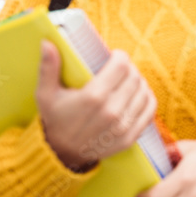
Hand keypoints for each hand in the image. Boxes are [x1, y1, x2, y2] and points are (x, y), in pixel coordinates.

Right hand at [35, 40, 156, 169]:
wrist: (62, 153)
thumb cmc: (55, 119)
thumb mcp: (45, 94)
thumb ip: (48, 67)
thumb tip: (47, 42)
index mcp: (93, 97)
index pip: (121, 65)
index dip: (120, 56)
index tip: (114, 56)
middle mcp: (111, 111)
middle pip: (134, 77)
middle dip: (128, 68)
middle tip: (120, 68)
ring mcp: (122, 126)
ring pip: (144, 91)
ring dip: (138, 82)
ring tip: (128, 80)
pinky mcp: (130, 137)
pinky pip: (149, 110)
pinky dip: (147, 98)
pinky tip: (138, 94)